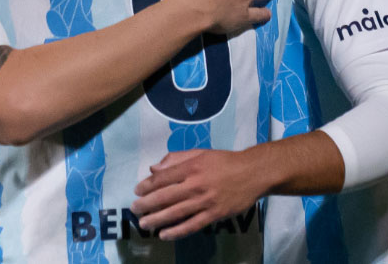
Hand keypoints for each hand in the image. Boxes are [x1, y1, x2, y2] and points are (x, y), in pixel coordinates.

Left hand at [131, 149, 265, 239]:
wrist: (253, 173)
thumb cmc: (224, 161)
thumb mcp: (199, 153)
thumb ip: (175, 159)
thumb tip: (153, 169)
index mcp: (190, 167)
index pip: (162, 178)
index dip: (147, 185)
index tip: (136, 191)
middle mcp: (195, 184)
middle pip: (165, 196)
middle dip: (146, 204)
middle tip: (134, 210)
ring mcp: (205, 201)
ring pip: (176, 213)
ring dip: (157, 219)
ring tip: (144, 224)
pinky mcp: (215, 214)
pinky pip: (192, 225)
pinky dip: (177, 231)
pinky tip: (165, 234)